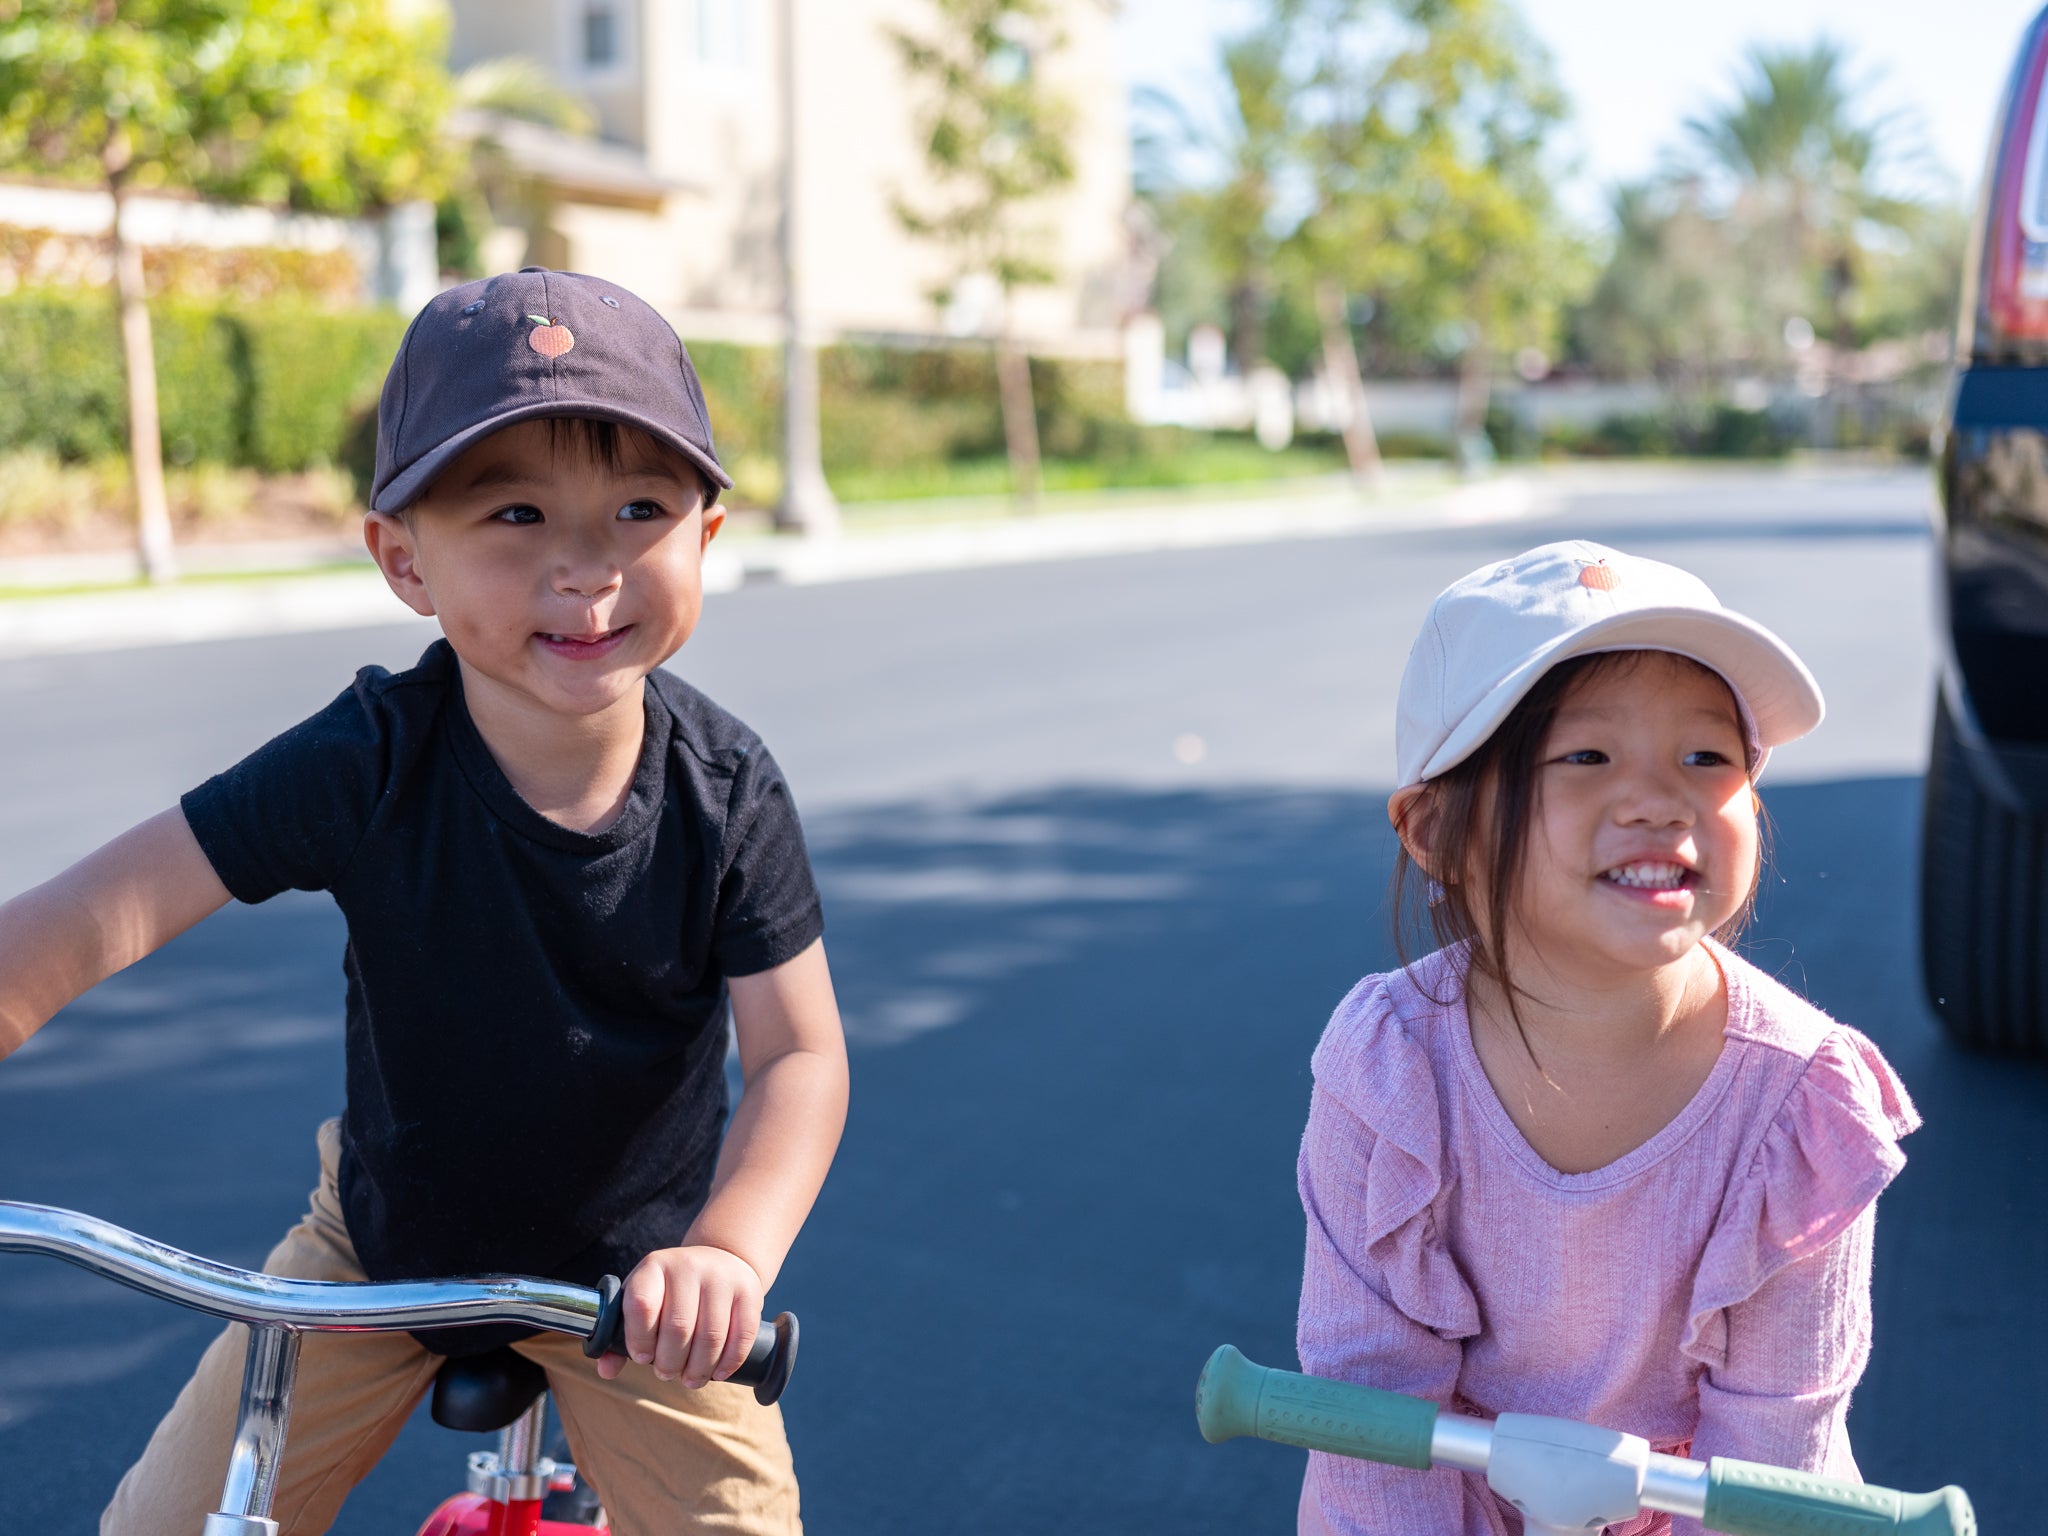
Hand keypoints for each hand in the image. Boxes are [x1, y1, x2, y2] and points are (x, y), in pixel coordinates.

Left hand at [597, 1244, 762, 1387]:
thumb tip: (607, 1371)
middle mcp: (688, 1266)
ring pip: (711, 1336)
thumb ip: (618, 1336)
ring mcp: (722, 1277)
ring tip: (691, 1379)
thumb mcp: (642, 1300)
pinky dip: (729, 1362)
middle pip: (679, 1328)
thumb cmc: (671, 1291)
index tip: (642, 1358)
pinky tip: (718, 1372)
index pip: (642, 1305)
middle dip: (670, 1363)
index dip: (639, 1340)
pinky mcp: (749, 1291)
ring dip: (699, 1369)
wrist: (719, 1259)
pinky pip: (742, 1335)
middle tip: (667, 1374)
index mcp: (654, 1267)